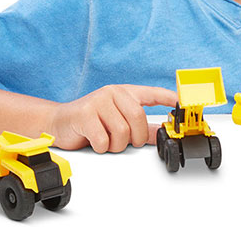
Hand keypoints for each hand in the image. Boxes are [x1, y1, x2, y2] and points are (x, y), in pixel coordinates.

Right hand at [49, 84, 177, 151]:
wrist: (57, 123)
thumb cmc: (90, 122)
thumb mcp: (118, 122)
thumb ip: (140, 127)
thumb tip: (160, 132)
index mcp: (124, 92)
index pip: (152, 93)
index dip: (169, 98)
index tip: (182, 103)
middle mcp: (113, 92)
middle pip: (138, 118)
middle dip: (135, 137)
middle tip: (126, 142)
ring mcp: (98, 101)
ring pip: (122, 132)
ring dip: (116, 146)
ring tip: (106, 141)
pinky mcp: (85, 113)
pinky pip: (104, 139)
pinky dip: (102, 147)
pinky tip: (94, 141)